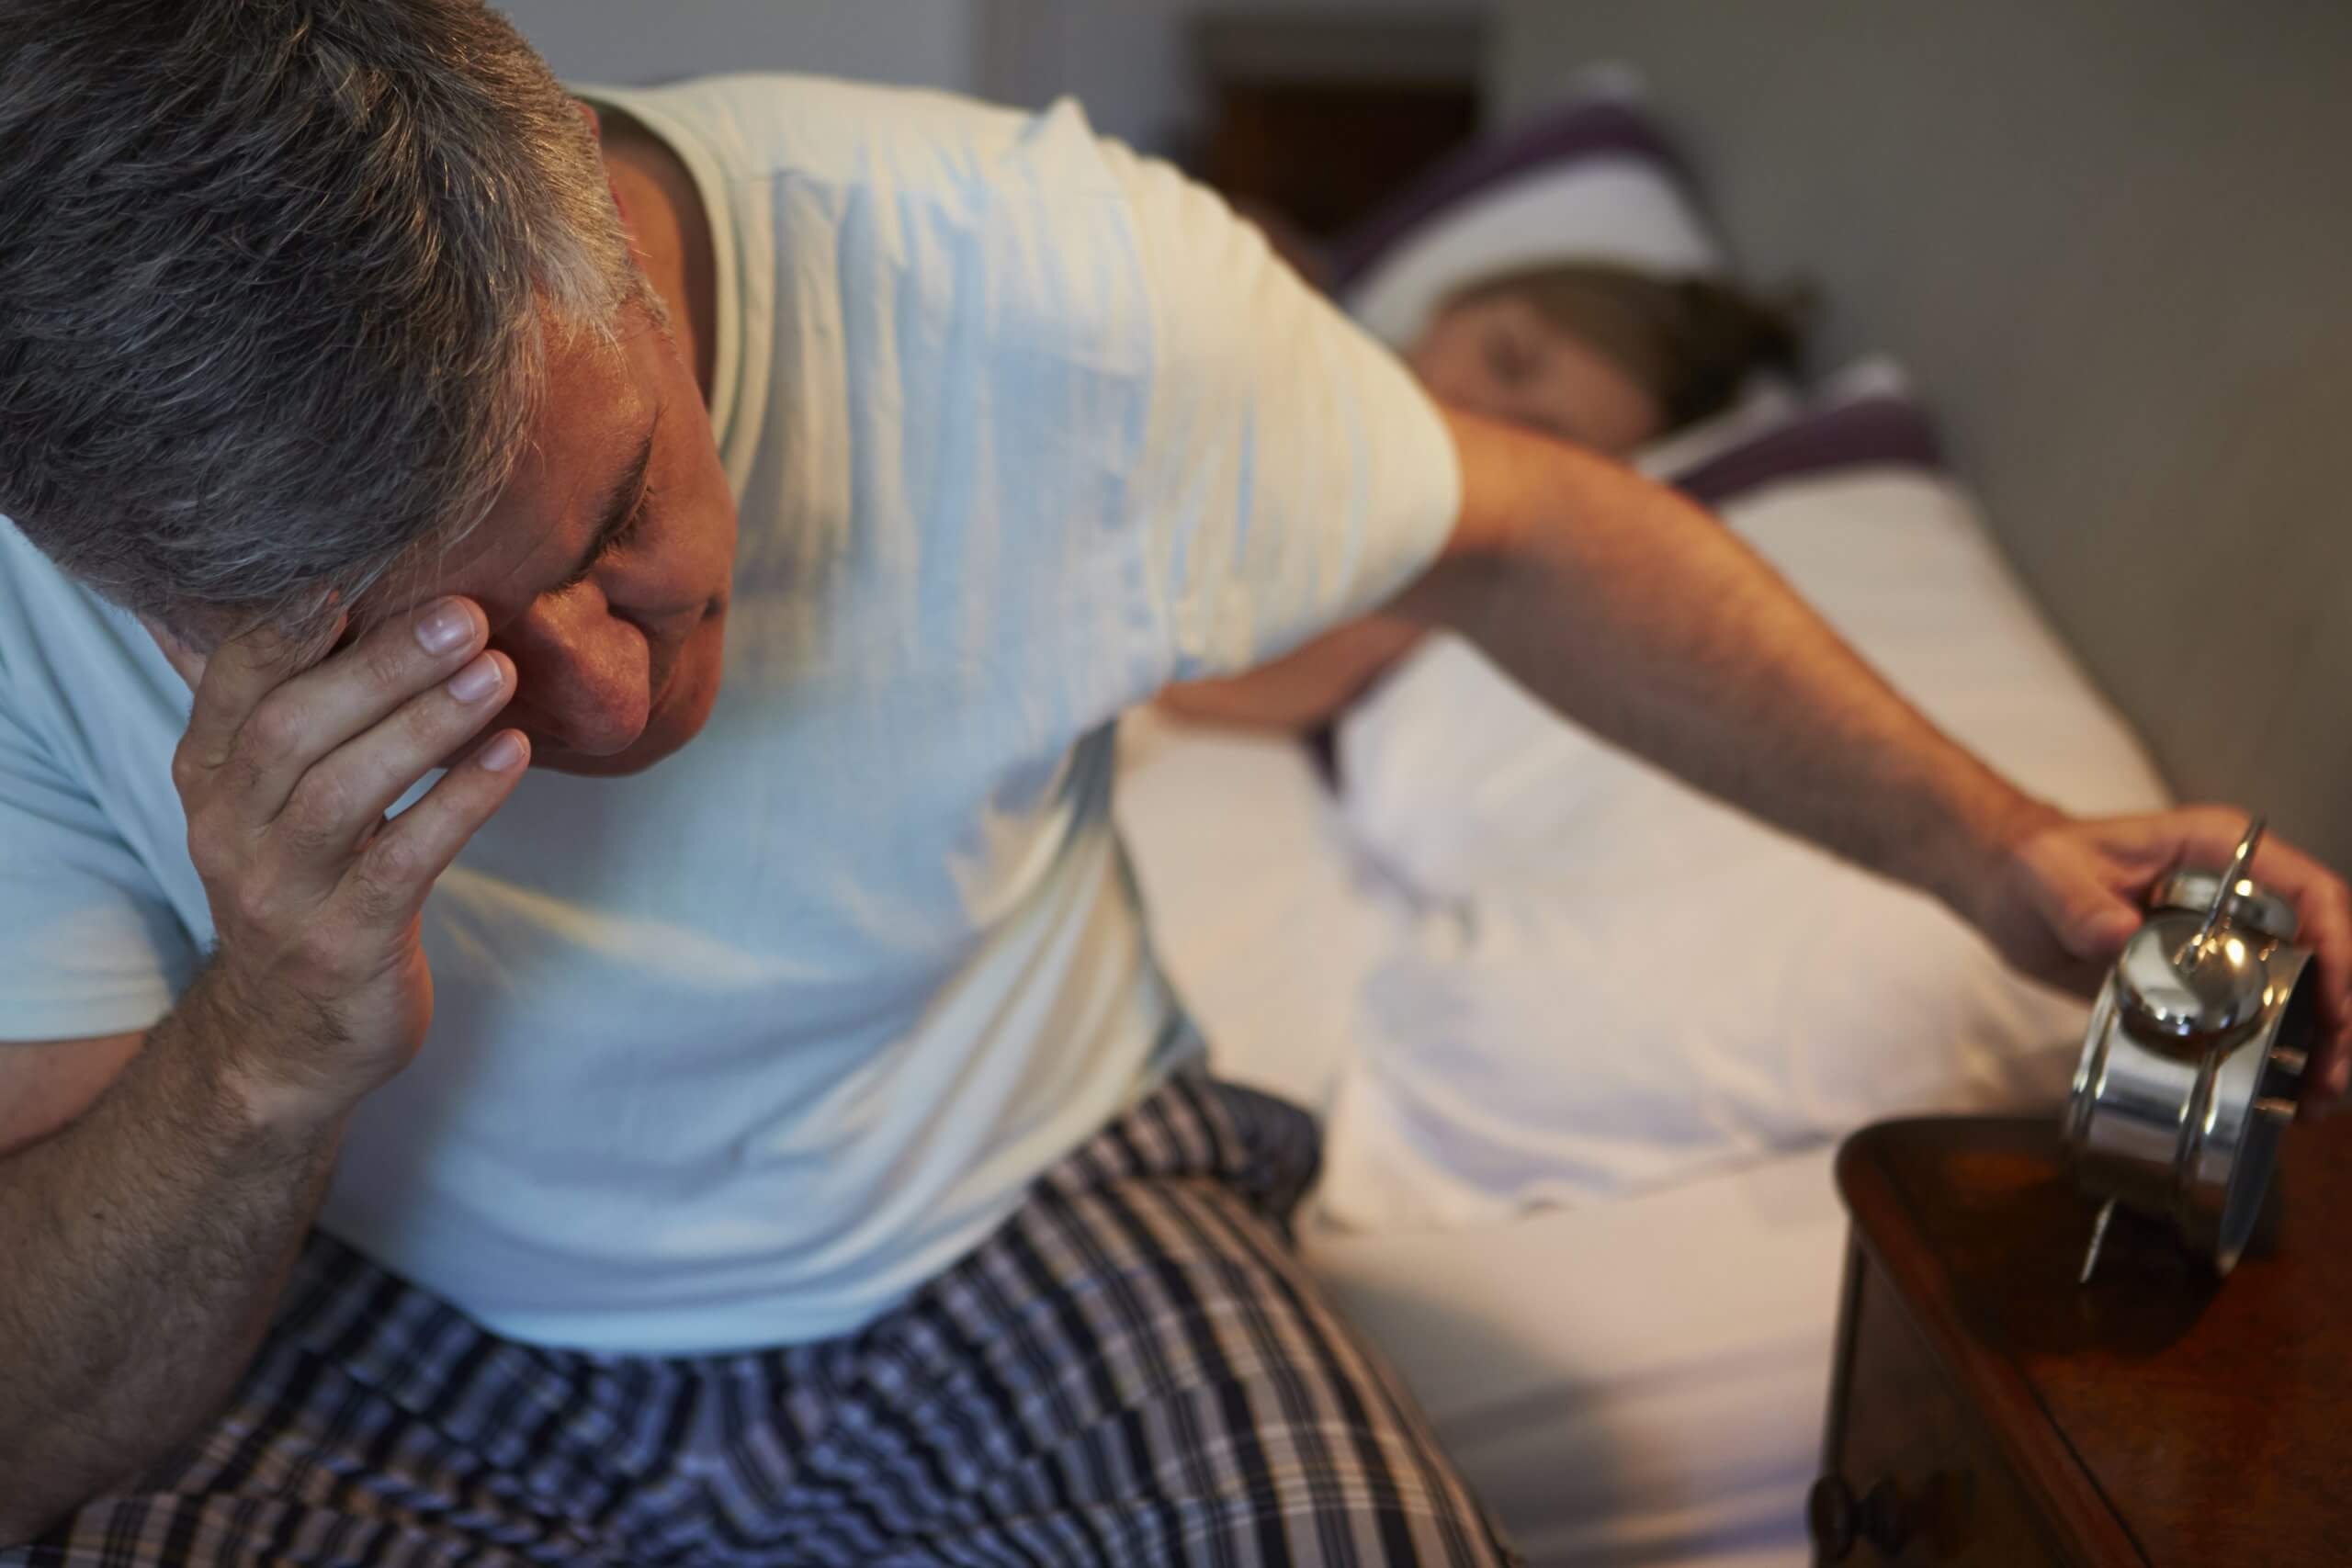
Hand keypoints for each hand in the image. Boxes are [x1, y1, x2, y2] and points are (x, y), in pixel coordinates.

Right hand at [151, 598, 528, 1126]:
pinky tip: (512, 754)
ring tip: (499, 673)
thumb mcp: (266, 798)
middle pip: (293, 730)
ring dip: (427, 725)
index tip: (352, 575)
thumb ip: (277, 702)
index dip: (286, 630)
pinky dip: (460, 802)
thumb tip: (288, 586)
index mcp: (209, 779)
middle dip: (381, 666)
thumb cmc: (300, 883)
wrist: (290, 1038)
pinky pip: (405, 862)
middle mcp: (229, 832)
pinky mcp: (345, 944)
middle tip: (466, 615)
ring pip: (344, 793)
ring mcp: (283, 893)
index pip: (233, 686)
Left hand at [1970, 806, 2351, 1099]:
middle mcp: (2239, 895)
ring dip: (2316, 1045)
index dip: (2339, 947)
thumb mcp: (2049, 878)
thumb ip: (2079, 904)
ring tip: (2315, 1100)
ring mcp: (2228, 940)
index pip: (2308, 891)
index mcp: (2218, 852)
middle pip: (2322, 951)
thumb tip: (2119, 934)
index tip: (2336, 1006)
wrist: (2010, 893)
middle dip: (2337, 1015)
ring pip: (2301, 991)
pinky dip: (2275, 1055)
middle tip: (2329, 1076)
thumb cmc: (2036, 866)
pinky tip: (2279, 1099)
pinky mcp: (2207, 980)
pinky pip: (2258, 1016)